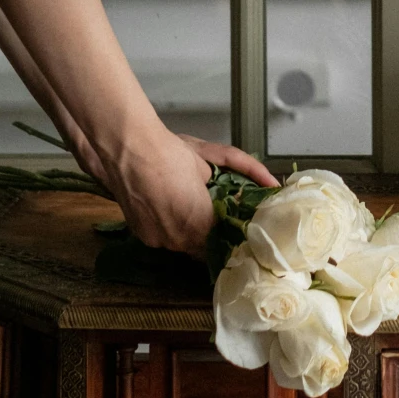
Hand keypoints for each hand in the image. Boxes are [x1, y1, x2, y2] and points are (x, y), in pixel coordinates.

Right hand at [108, 128, 277, 254]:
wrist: (127, 149)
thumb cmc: (170, 153)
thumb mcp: (211, 161)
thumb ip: (244, 175)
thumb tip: (270, 184)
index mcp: (200, 223)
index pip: (226, 243)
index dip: (235, 236)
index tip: (242, 228)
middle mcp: (179, 238)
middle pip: (205, 248)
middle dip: (214, 235)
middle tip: (220, 218)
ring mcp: (158, 239)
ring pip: (184, 245)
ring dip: (192, 233)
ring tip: (193, 210)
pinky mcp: (142, 235)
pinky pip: (164, 238)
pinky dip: (171, 229)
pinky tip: (171, 210)